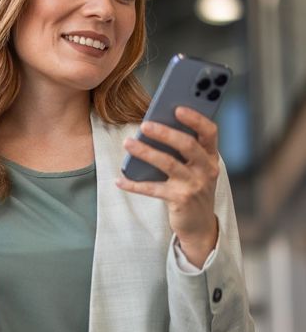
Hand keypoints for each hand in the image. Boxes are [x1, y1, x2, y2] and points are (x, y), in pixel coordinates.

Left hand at [115, 106, 219, 266]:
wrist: (199, 224)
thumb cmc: (192, 187)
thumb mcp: (195, 167)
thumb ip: (183, 149)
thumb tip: (153, 125)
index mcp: (211, 156)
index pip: (209, 131)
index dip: (195, 118)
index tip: (178, 107)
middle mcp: (207, 169)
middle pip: (187, 145)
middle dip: (165, 133)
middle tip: (145, 124)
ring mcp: (194, 185)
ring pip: (168, 164)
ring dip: (146, 152)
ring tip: (127, 143)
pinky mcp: (180, 200)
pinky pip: (152, 189)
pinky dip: (134, 184)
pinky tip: (119, 179)